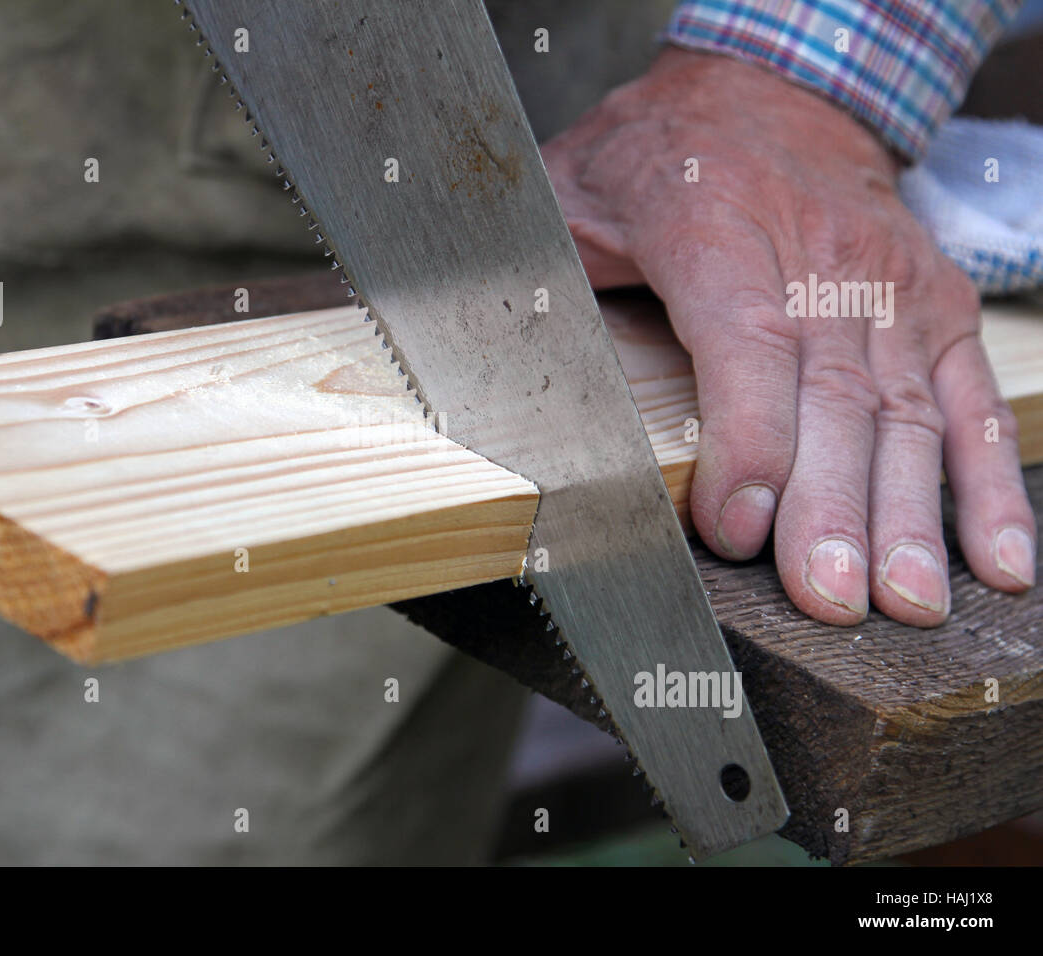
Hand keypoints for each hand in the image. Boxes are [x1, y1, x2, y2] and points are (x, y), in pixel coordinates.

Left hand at [542, 48, 1034, 625]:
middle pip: (834, 394)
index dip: (747, 440)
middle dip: (833, 508)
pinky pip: (967, 396)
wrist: (772, 85)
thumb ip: (542, 272)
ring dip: (909, 514)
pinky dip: (986, 480)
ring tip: (906, 602)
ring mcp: (890, 284)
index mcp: (717, 231)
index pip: (744, 343)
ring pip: (904, 409)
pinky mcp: (933, 304)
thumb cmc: (657, 154)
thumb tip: (480, 358)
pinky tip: (994, 557)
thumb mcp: (571, 192)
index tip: (738, 527)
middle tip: (832, 599)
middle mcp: (820, 259)